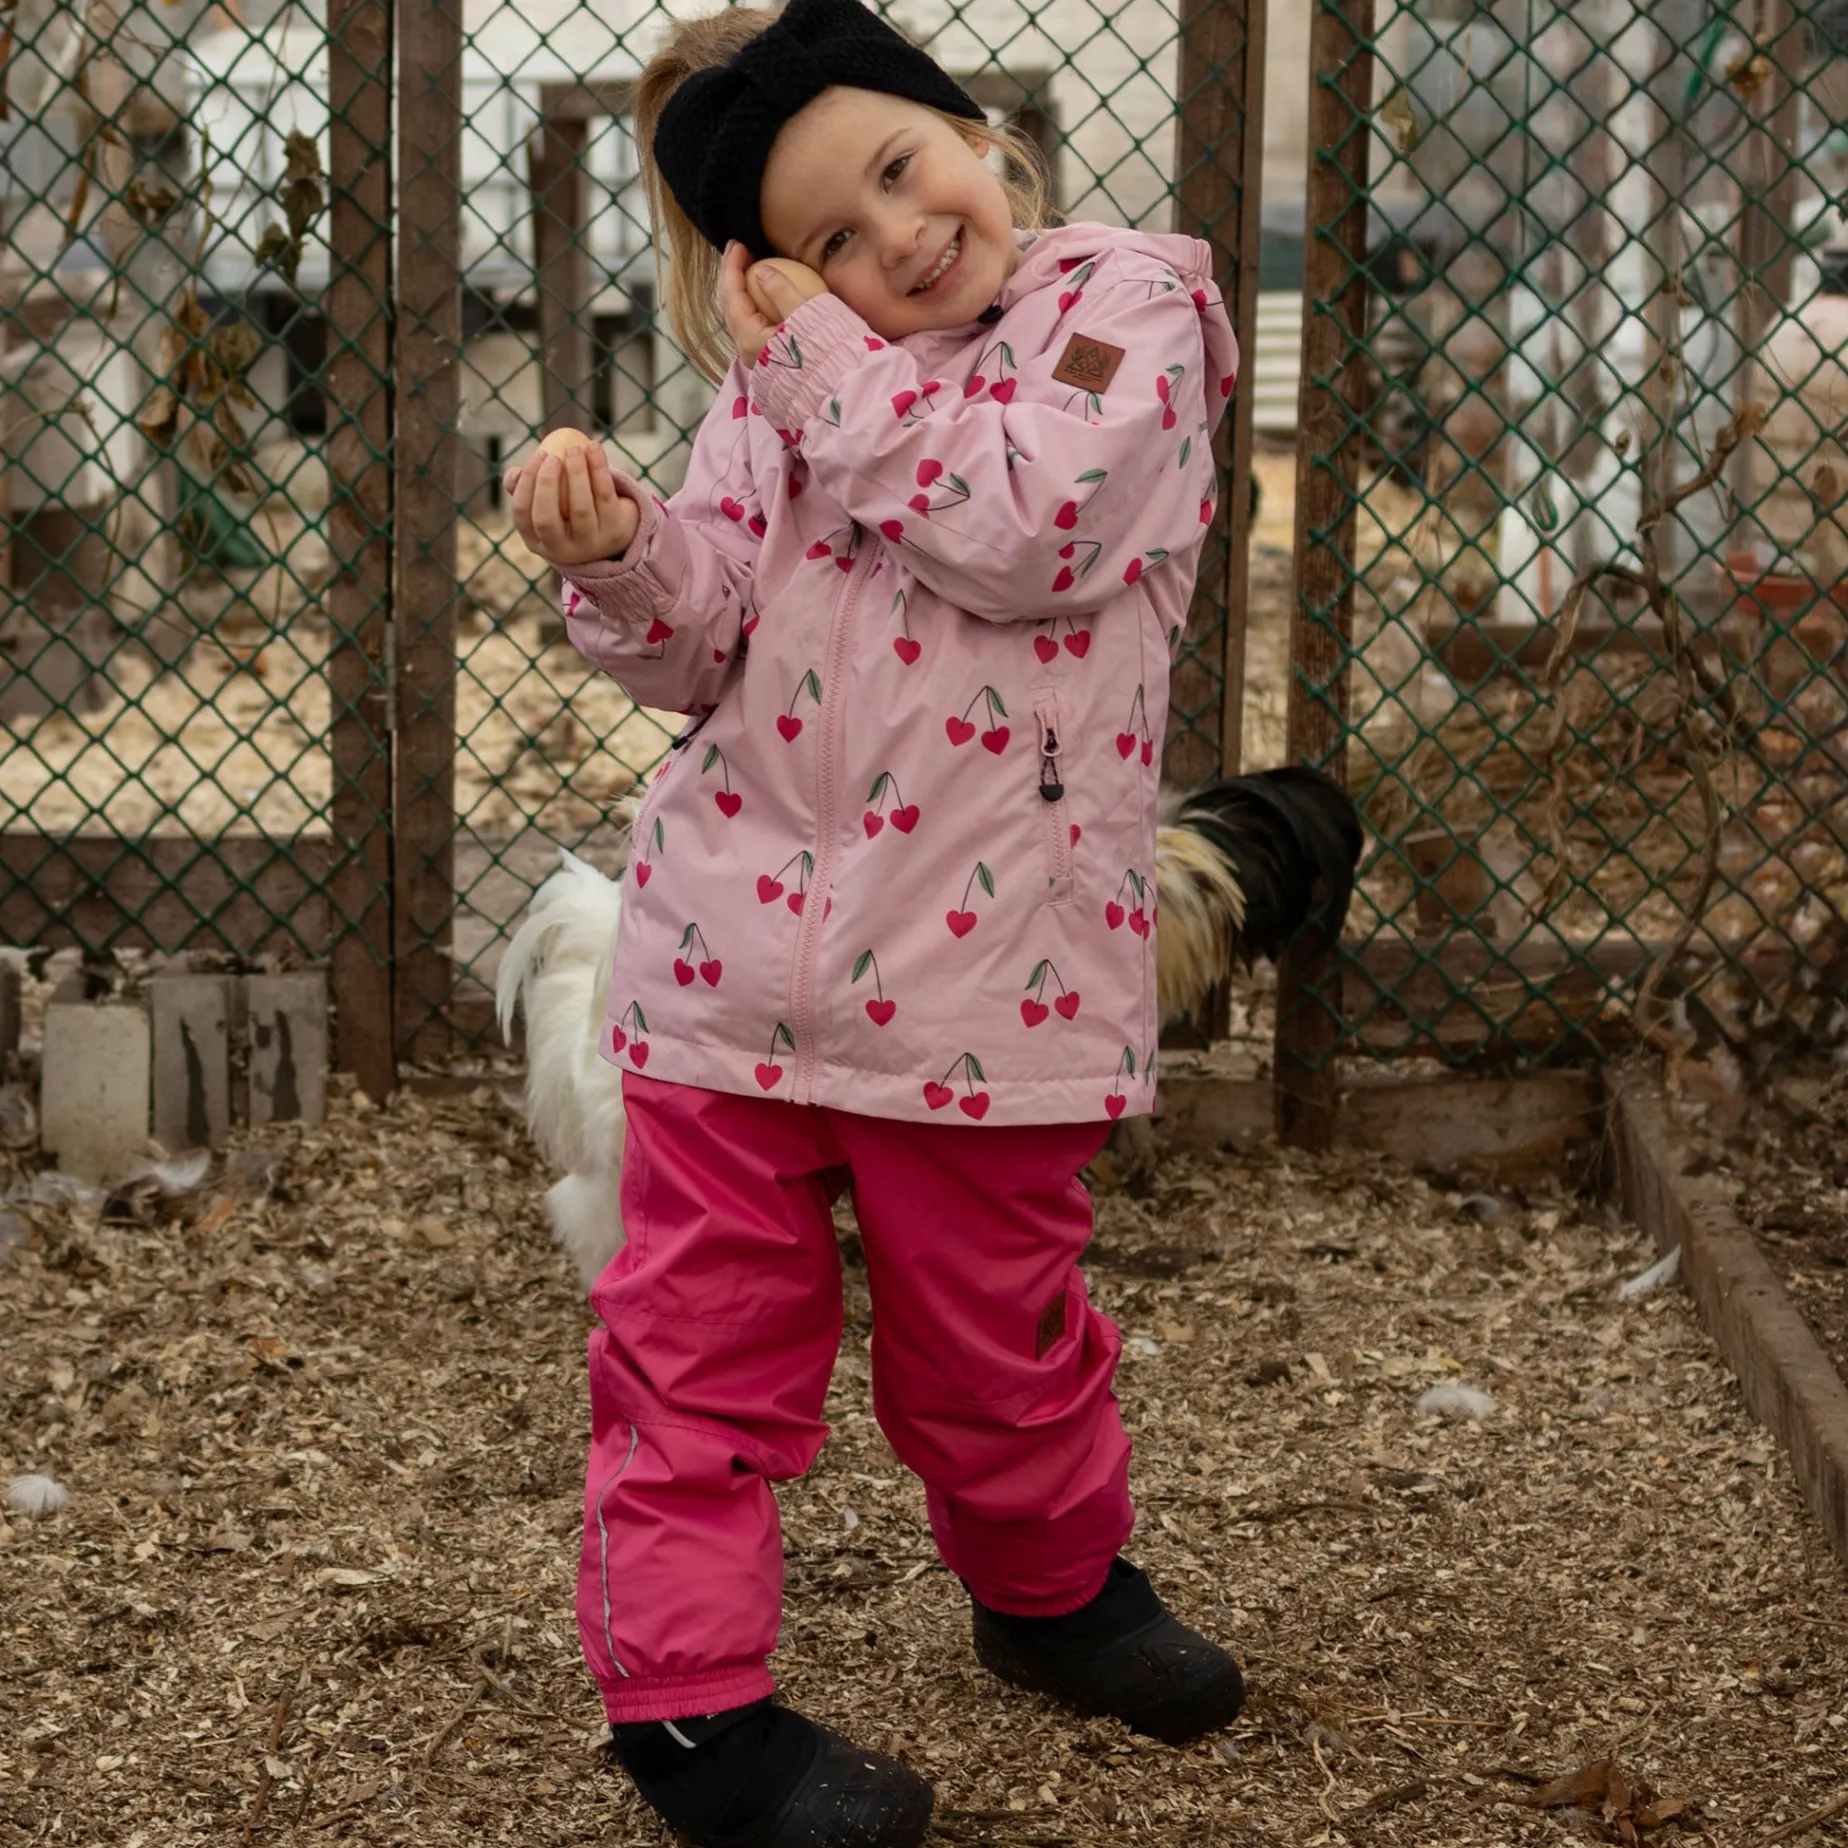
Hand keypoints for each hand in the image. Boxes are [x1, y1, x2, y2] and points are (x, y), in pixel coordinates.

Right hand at [505, 439, 638, 566]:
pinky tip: (594, 447)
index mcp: (537, 542)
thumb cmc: (569, 511)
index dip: (525, 483)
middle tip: (552, 456)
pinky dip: (599, 469)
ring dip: (576, 474)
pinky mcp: (615, 533)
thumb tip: (513, 474)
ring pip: (580, 509)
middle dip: (546, 484)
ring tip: (574, 449)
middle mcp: (561, 550)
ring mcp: (590, 544)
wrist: (614, 531)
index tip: (538, 455)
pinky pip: (605, 497)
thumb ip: (528, 488)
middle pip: (546, 519)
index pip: (522, 514)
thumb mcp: (547, 505)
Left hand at [721, 244, 828, 366]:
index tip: (737, 244)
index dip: (732, 268)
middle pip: (731, 308)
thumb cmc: (827, 349)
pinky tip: (762, 295)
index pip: (733, 297)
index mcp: (752, 340)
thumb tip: (762, 271)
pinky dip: (753, 306)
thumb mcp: (806, 313)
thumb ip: (781, 290)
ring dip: (742, 291)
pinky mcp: (771, 361)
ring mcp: (759, 359)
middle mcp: (749, 353)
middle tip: (737, 251)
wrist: (844, 385)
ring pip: (741, 318)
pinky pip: (754, 327)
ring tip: (747, 268)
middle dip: (732, 277)